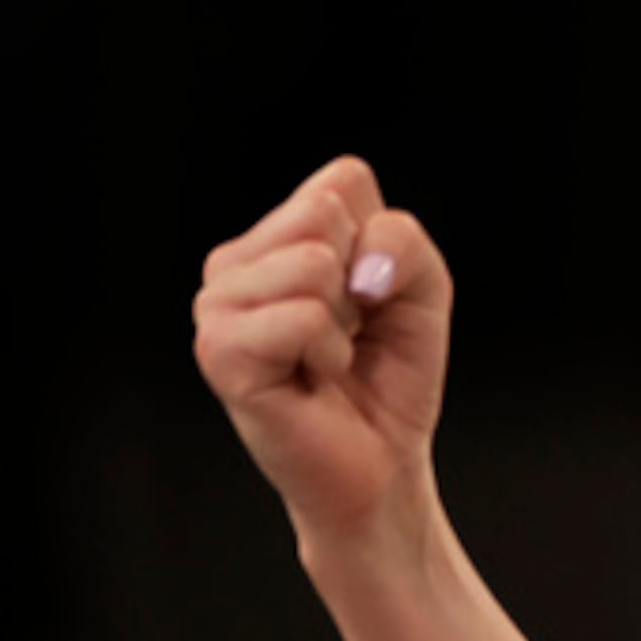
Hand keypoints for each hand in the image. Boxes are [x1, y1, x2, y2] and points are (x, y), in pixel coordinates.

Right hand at [191, 155, 452, 544]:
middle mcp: (235, 261)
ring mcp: (217, 304)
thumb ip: (402, 241)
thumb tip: (351, 264)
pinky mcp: (219, 350)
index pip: (344, 179)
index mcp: (277, 235)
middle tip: (350, 332)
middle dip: (365, 280)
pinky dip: (330, 353)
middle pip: (324, 211)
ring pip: (311, 263)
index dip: (384, 239)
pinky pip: (302, 317)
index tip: (375, 296)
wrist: (382, 460)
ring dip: (345, 322)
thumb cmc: (392, 372)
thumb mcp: (423, 288)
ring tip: (327, 356)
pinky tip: (312, 378)